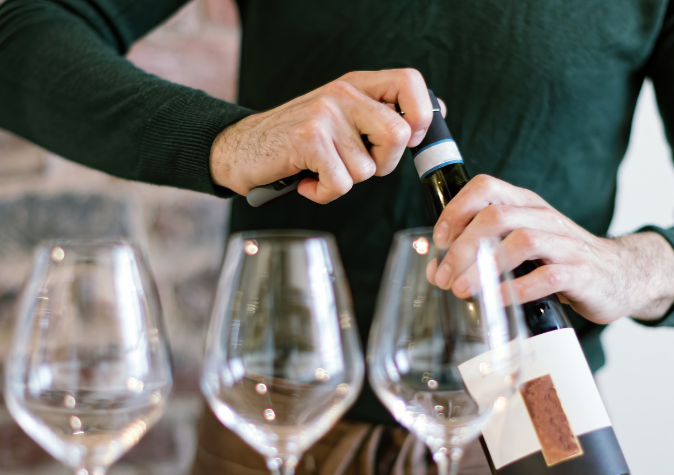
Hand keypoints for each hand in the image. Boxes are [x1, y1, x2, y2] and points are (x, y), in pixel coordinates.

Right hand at [209, 69, 433, 203]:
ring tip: (320, 171)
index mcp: (355, 85)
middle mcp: (343, 94)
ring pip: (368, 168)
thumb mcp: (340, 118)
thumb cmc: (294, 142)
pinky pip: (342, 183)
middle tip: (357, 165)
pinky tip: (307, 182)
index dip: (422, 115)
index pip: (410, 81)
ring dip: (346, 182)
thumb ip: (379, 115)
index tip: (411, 139)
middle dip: (385, 163)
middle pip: (399, 134)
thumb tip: (433, 116)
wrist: (240, 149)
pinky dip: (325, 193)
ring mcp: (325, 115)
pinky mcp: (309, 140)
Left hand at [429, 175, 673, 323]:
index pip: (486, 187)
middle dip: (463, 247)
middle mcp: (545, 218)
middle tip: (443, 276)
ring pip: (521, 241)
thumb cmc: (564, 262)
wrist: (623, 275)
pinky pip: (547, 276)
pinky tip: (498, 302)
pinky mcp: (581, 272)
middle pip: (496, 216)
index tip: (438, 241)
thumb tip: (439, 270)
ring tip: (463, 290)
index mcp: (528, 205)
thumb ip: (488, 251)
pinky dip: (517, 289)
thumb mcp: (526, 246)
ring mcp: (566, 244)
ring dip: (485, 266)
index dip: (456, 210)